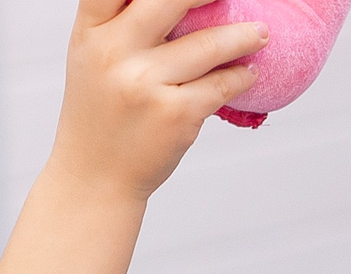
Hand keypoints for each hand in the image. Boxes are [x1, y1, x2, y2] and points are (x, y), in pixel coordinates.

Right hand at [50, 0, 265, 203]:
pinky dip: (241, 77)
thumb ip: (122, 22)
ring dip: (244, 36)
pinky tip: (248, 73)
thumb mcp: (94, 58)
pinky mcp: (173, 114)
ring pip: (209, 44)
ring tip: (260, 34)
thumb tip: (183, 3)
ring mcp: (144, 84)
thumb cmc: (101, 111)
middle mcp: (113, 52)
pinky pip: (221, 85)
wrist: (94, 178)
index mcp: (91, 32)